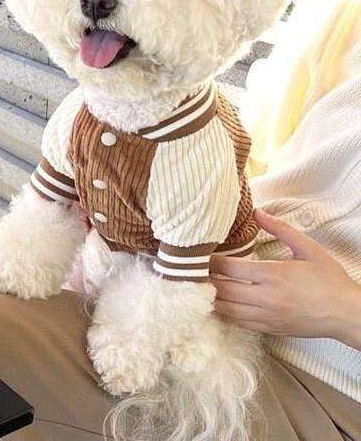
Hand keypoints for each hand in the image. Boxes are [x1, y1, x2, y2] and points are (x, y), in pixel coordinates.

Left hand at [212, 210, 360, 348]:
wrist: (347, 314)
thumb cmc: (329, 279)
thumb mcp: (308, 248)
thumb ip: (280, 228)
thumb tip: (257, 212)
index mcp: (273, 274)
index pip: (229, 267)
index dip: (211, 260)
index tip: (201, 254)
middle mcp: (266, 297)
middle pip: (222, 289)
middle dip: (205, 279)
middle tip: (195, 270)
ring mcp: (267, 316)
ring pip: (226, 310)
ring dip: (210, 298)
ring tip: (201, 287)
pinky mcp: (270, 329)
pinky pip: (238, 324)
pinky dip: (224, 314)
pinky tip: (218, 304)